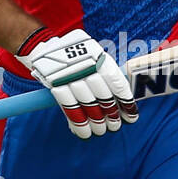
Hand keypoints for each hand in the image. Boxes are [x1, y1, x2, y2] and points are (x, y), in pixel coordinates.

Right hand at [17, 28, 137, 138]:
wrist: (46, 47)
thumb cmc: (77, 55)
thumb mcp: (94, 55)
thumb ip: (107, 73)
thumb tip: (122, 99)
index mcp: (100, 57)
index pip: (117, 84)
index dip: (126, 103)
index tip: (131, 116)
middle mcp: (86, 66)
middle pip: (103, 97)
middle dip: (111, 115)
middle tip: (115, 127)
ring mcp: (70, 76)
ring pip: (87, 105)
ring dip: (95, 122)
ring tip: (100, 131)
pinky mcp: (55, 85)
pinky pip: (69, 108)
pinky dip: (77, 123)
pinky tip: (83, 132)